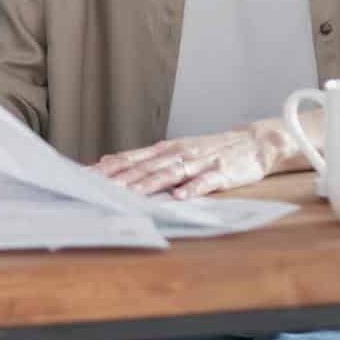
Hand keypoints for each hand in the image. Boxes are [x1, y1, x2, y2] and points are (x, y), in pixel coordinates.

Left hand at [93, 126, 279, 199]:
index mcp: (166, 149)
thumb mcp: (175, 150)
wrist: (253, 142)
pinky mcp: (221, 174)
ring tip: (130, 195)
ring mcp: (200, 162)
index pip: (131, 158)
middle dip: (120, 178)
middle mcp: (178, 153)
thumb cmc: (210, 150)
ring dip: (149, 184)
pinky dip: (191, 189)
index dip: (108, 168)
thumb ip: (144, 158)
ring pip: (170, 174)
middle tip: (97, 189)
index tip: (85, 177)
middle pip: (145, 167)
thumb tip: (108, 162)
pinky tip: (178, 197)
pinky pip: (204, 183)